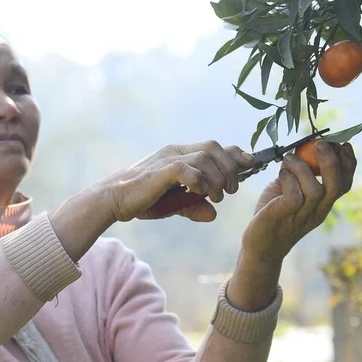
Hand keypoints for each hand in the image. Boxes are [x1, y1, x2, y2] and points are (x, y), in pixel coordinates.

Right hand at [100, 141, 253, 222]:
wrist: (112, 200)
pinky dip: (198, 180)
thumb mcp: (174, 205)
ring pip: (204, 157)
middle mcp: (176, 152)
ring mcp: (167, 159)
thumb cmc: (142, 200)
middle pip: (214, 148)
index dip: (235, 153)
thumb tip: (213, 215)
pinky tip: (200, 193)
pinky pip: (186, 169)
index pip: (215, 146)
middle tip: (230, 190)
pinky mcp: (159, 171)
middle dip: (230, 168)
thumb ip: (194, 207)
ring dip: (217, 177)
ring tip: (217, 196)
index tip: (250, 164)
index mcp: (181, 155)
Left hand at [241, 140, 356, 260]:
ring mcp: (302, 216)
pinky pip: (294, 197)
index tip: (343, 144)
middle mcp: (317, 211)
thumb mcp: (290, 190)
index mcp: (323, 204)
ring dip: (303, 168)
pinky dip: (289, 179)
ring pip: (315, 190)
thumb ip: (299, 172)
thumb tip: (302, 147)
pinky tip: (281, 173)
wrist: (260, 246)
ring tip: (289, 159)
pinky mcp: (283, 216)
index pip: (345, 184)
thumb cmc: (275, 213)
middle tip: (319, 144)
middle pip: (336, 186)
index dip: (348, 163)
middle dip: (331, 162)